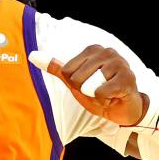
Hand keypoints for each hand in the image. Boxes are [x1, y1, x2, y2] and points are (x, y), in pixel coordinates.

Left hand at [30, 46, 146, 125]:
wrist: (123, 109)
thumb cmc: (99, 93)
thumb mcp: (74, 81)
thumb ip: (56, 68)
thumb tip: (32, 55)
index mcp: (92, 49)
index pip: (66, 71)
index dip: (74, 84)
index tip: (88, 85)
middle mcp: (106, 51)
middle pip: (76, 78)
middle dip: (84, 91)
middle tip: (98, 91)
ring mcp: (119, 63)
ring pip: (88, 85)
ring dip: (95, 96)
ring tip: (106, 94)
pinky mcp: (127, 78)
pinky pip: (100, 93)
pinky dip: (105, 100)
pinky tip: (114, 97)